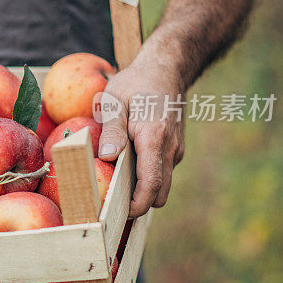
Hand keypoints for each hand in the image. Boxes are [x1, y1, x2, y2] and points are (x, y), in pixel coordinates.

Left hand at [97, 60, 185, 216]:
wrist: (165, 69)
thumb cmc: (136, 83)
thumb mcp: (115, 102)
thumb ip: (111, 131)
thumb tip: (107, 158)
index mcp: (155, 138)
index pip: (152, 184)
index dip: (138, 205)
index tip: (120, 214)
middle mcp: (171, 148)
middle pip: (160, 192)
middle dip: (140, 203)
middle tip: (113, 202)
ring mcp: (176, 149)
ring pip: (163, 183)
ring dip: (144, 189)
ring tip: (117, 184)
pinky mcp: (174, 148)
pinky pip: (162, 171)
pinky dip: (148, 176)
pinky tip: (128, 166)